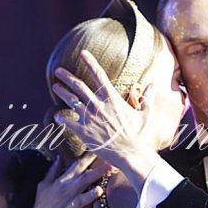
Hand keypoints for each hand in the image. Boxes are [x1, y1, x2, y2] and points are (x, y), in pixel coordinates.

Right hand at [22, 155, 109, 207]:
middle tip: (111, 165)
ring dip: (90, 196)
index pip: (77, 167)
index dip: (88, 157)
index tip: (100, 149)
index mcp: (62, 183)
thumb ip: (52, 171)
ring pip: (80, 200)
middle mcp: (66, 194)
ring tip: (100, 190)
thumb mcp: (44, 186)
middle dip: (97, 172)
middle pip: (83, 180)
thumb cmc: (41, 206)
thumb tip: (58, 157)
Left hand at [52, 50, 162, 190]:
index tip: (83, 53)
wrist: (131, 155)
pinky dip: (61, 118)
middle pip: (79, 86)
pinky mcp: (84, 132)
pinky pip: (68, 122)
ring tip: (55, 86)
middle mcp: (99, 106)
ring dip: (62, 92)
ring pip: (71, 101)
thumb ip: (148, 98)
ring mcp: (90, 118)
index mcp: (112, 99)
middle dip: (67, 77)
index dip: (90, 62)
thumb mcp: (147, 114)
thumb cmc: (140, 136)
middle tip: (58, 70)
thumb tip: (152, 85)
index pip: (99, 75)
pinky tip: (57, 116)